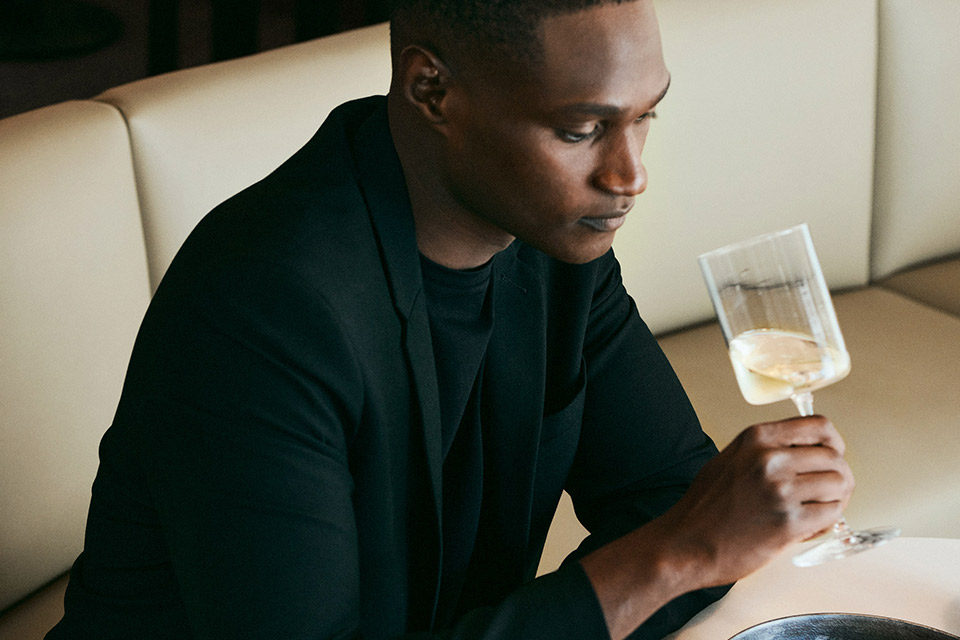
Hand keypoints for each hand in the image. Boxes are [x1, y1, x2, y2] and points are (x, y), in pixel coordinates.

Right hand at [580, 415, 853, 639]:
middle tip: (828, 492)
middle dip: (837, 476)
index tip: (833, 454)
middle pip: (834, 457)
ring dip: (835, 500)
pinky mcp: (788, 522)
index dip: (834, 443)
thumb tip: (806, 449)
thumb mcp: (730, 458)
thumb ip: (766, 449)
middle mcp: (770, 459)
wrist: (685, 543)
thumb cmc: (704, 507)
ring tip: (818, 510)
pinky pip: (832, 514)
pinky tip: (809, 526)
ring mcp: (780, 490)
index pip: (819, 426)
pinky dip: (827, 521)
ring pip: (839, 485)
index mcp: (756, 438)